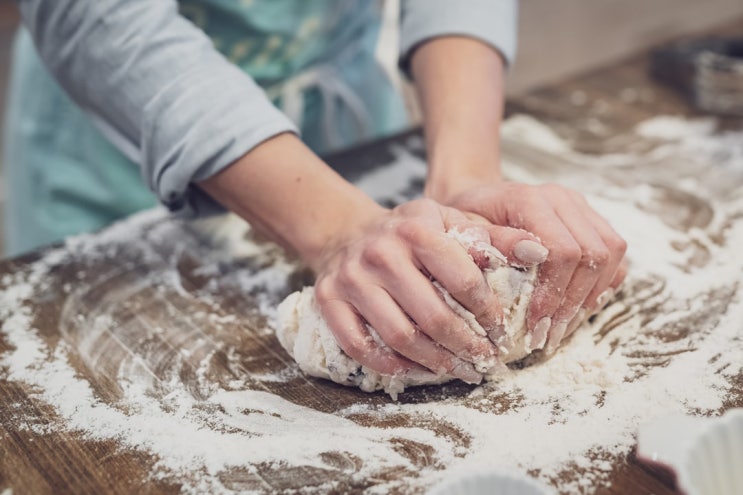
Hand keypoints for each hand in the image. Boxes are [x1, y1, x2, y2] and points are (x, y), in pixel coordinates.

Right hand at [312, 198, 542, 380]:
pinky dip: (392, 366)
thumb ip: (494, 237)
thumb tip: (540, 251)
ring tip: (458, 370)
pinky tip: (416, 370)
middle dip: (466, 346)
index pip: (463, 279)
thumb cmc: (410, 232)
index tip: (502, 332)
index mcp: (417, 228)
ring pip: (399, 336)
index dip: (488, 312)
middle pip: (432, 316)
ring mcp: (352, 278)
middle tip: (485, 362)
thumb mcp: (451, 222)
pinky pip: (361, 347)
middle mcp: (381, 252)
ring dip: (434, 362)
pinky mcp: (330, 301)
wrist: (348, 232)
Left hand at [444, 182, 627, 352]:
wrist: (477, 203)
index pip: (562, 250)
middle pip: (592, 254)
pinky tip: (576, 309)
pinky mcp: (591, 219)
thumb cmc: (465, 222)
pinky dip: (601, 285)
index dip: (553, 293)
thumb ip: (494, 243)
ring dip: (590, 297)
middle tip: (549, 336)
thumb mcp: (464, 234)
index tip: (535, 325)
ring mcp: (580, 207)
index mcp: (530, 199)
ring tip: (562, 328)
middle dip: (572, 303)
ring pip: (611, 253)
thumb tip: (533, 255)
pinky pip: (614, 255)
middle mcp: (562, 198)